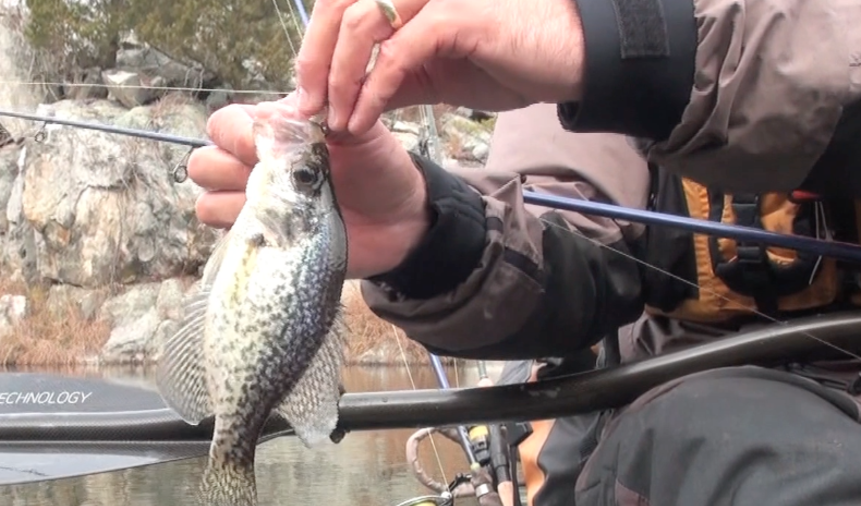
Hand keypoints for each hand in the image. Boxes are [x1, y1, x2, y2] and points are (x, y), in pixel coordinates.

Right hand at [189, 96, 430, 278]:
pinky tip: (281, 231)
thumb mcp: (357, 131)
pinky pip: (228, 240)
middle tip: (273, 180)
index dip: (236, 135)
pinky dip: (247, 235)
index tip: (267, 148)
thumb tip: (275, 116)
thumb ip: (320, 114)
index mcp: (269, 133)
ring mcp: (253, 207)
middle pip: (204, 164)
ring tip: (280, 208)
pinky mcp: (262, 241)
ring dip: (236, 205)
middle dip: (229, 170)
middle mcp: (252, 168)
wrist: (398, 219)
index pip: (222, 124)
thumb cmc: (376, 168)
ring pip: (207, 204)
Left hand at [294, 0, 585, 134]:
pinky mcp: (458, 16)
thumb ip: (389, 77)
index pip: (337, 3)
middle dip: (314, 61)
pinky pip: (398, 54)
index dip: (313, 46)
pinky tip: (363, 119)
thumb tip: (344, 100)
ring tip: (337, 120)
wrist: (571, 60)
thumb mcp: (432, 72)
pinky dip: (373, 90)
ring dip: (340, 79)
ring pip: (361, 25)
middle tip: (310, 108)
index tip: (307, 94)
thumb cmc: (507, 58)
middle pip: (337, 5)